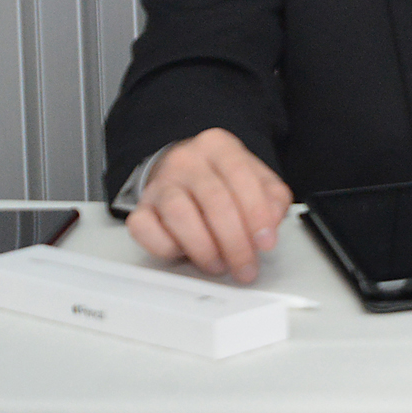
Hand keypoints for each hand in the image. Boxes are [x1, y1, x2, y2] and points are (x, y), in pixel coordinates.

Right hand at [125, 128, 291, 283]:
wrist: (181, 172)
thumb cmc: (222, 179)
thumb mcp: (257, 180)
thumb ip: (272, 200)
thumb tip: (270, 225)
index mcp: (219, 146)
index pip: (241, 177)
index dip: (257, 214)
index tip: (266, 243)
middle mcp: (186, 160)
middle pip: (214, 201)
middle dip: (234, 242)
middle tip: (245, 266)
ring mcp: (159, 183)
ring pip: (180, 216)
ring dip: (204, 248)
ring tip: (219, 264)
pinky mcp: (140, 208)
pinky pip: (147, 231)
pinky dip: (167, 248)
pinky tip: (185, 253)